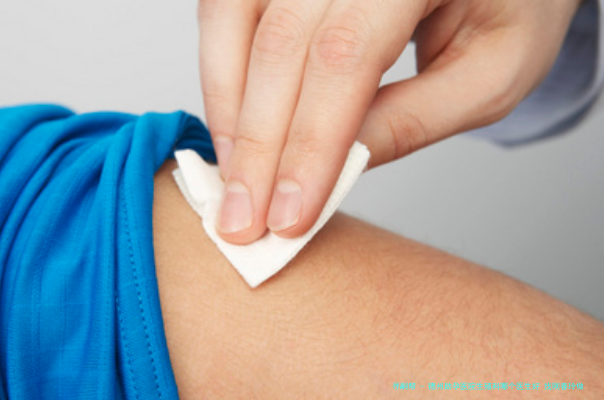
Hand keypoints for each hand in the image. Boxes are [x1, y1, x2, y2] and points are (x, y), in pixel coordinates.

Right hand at [198, 0, 581, 243]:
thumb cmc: (510, 10)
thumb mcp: (491, 75)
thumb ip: (414, 121)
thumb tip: (334, 169)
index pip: (346, 56)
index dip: (309, 143)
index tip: (287, 216)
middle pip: (281, 42)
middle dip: (256, 145)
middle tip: (242, 221)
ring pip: (235, 19)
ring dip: (229, 110)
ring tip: (237, 181)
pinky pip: (229, 11)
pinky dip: (224, 76)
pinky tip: (237, 128)